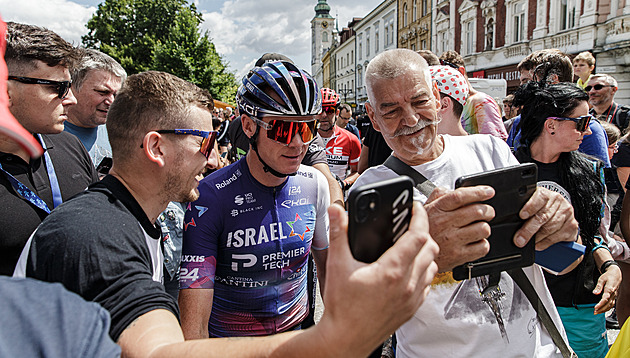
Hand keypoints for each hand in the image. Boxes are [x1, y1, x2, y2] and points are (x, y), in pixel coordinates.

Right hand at [317, 202, 437, 356]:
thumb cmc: (342, 309)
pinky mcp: (412, 308)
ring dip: (426, 252)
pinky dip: (424, 271)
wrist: (345, 339)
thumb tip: (338, 212)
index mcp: (392, 270)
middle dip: (423, 232)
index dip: (419, 217)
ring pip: (433, 266)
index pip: (419, 235)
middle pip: (431, 248)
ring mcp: (412, 298)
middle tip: (410, 225)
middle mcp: (408, 284)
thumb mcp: (337, 265)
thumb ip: (339, 234)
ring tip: (410, 245)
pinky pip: (428, 284)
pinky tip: (409, 270)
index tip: (414, 209)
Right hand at [424, 186, 494, 271]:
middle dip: (487, 210)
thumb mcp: (425, 208)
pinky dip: (482, 244)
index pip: (460, 196)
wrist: (417, 255)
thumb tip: (454, 190)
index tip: (488, 192)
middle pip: (477, 211)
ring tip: (476, 228)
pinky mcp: (459, 256)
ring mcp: (452, 240)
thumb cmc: (425, 231)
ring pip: (483, 228)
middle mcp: (445, 224)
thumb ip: (439, 195)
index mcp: (437, 210)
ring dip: (483, 227)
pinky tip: (474, 242)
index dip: (478, 192)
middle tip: (486, 212)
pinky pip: (483, 247)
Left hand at [514, 187, 578, 249]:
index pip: (539, 197)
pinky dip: (545, 242)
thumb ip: (523, 212)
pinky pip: (557, 236)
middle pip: (543, 216)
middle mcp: (557, 201)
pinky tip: (538, 244)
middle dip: (529, 230)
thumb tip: (508, 223)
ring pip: (550, 228)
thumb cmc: (540, 211)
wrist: (560, 215)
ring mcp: (566, 213)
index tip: (522, 215)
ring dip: (537, 238)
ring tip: (528, 243)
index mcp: (545, 194)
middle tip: (519, 239)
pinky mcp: (572, 225)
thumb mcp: (531, 207)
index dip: (530, 206)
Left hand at [594, 265, 621, 314]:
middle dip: (601, 309)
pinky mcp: (614, 296)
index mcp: (610, 289)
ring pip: (610, 305)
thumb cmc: (608, 276)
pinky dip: (607, 308)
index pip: (605, 299)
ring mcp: (615, 295)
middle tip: (594, 312)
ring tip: (597, 312)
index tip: (595, 307)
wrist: (616, 274)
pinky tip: (602, 310)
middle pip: (608, 304)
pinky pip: (612, 304)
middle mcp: (613, 294)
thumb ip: (598, 287)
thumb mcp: (601, 279)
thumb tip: (595, 293)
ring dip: (604, 310)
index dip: (600, 304)